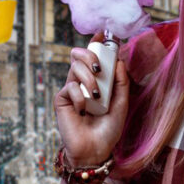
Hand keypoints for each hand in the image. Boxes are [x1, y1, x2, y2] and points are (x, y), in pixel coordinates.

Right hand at [53, 32, 129, 166]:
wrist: (95, 150)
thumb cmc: (108, 128)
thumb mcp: (121, 103)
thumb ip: (121, 82)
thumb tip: (119, 61)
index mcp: (97, 80)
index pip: (94, 56)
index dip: (96, 42)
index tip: (102, 33)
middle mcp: (83, 81)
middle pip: (80, 55)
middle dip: (89, 54)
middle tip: (99, 67)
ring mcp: (71, 89)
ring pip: (75, 68)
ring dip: (88, 79)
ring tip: (96, 96)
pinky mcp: (62, 99)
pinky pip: (69, 87)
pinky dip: (79, 97)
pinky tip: (83, 110)